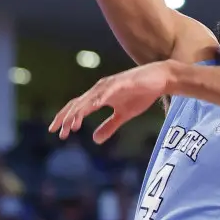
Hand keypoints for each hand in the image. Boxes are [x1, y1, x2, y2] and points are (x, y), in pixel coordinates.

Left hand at [49, 60, 174, 143]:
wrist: (161, 79)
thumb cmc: (142, 94)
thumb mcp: (124, 115)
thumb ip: (109, 126)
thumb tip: (94, 140)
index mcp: (99, 96)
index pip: (78, 108)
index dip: (67, 120)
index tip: (59, 134)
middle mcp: (101, 89)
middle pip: (78, 103)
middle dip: (66, 117)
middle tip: (58, 131)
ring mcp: (111, 85)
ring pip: (90, 98)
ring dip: (80, 111)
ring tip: (71, 124)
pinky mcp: (123, 82)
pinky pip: (109, 91)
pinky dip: (99, 98)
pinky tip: (93, 107)